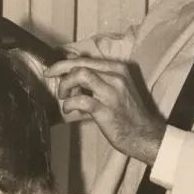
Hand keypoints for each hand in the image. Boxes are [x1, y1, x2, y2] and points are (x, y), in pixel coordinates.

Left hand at [44, 57, 166, 165]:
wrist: (144, 134)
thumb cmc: (128, 113)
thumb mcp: (115, 88)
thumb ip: (96, 76)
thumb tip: (72, 64)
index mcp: (118, 69)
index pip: (86, 59)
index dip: (64, 62)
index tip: (53, 69)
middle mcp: (116, 76)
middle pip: (81, 64)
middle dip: (60, 69)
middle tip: (49, 76)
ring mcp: (111, 92)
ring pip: (80, 75)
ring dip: (65, 86)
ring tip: (65, 97)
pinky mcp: (106, 109)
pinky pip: (80, 100)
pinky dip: (69, 104)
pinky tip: (69, 110)